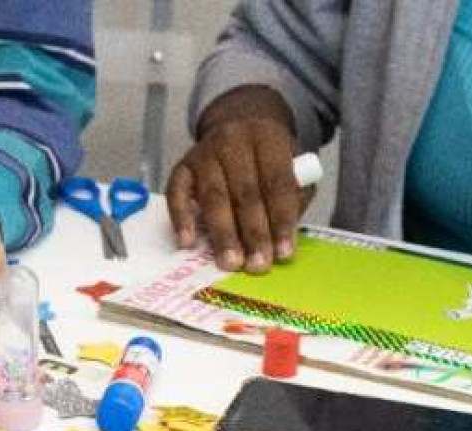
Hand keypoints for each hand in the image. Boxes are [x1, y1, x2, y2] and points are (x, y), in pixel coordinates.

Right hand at [165, 85, 306, 271]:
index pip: (277, 183)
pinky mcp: (183, 166)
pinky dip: (181, 218)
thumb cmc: (269, 160)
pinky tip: (187, 242)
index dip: (282, 220)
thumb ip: (293, 199)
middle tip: (258, 265)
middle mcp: (234, 140)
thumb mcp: (293, 168)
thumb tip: (280, 240)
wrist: (238, 124)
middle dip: (253, 233)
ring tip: (230, 262)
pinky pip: (177, 193)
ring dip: (223, 234)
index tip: (284, 253)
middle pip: (245, 192)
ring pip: (214, 197)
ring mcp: (205, 153)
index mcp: (268, 137)